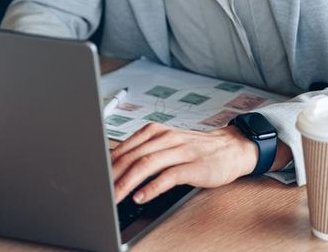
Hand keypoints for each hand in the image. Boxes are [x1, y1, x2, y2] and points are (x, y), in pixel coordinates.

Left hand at [110, 123, 255, 203]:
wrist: (232, 149)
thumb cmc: (197, 150)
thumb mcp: (168, 144)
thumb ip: (145, 152)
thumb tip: (116, 167)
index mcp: (157, 131)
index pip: (126, 148)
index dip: (108, 164)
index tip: (95, 177)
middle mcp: (167, 138)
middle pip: (133, 156)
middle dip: (113, 176)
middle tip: (100, 191)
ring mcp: (181, 151)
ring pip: (147, 165)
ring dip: (127, 183)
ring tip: (115, 196)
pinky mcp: (193, 166)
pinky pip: (168, 176)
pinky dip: (152, 187)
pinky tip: (141, 197)